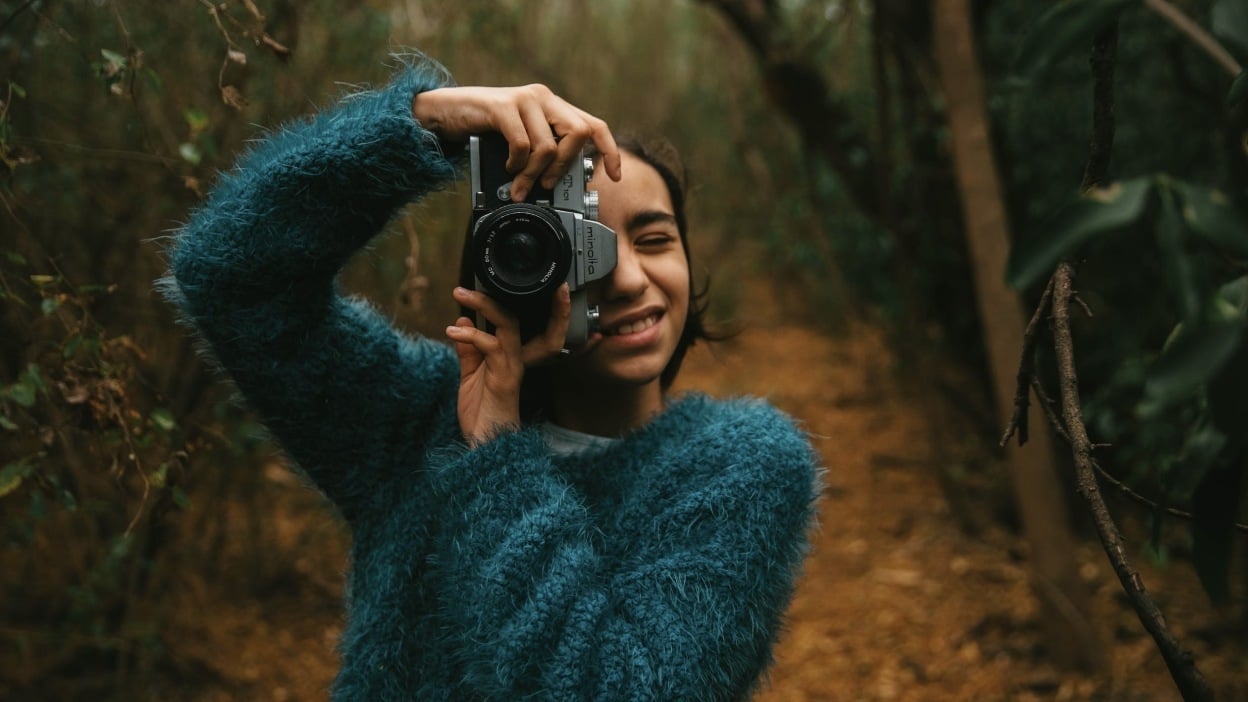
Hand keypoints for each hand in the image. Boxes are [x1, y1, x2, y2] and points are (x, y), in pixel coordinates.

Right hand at [413, 84, 621, 200]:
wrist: (445, 112)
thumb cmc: (484, 130)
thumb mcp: (521, 140)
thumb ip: (543, 152)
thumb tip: (561, 183)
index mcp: (554, 107)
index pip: (594, 126)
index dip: (609, 152)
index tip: (614, 177)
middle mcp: (544, 98)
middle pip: (578, 134)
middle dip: (565, 167)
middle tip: (548, 184)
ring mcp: (524, 100)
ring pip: (549, 145)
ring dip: (535, 174)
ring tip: (522, 184)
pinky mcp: (502, 107)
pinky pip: (523, 144)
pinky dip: (517, 164)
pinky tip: (509, 168)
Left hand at [445, 284, 578, 445]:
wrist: (487, 446)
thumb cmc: (481, 414)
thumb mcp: (469, 377)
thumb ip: (467, 351)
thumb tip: (462, 322)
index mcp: (507, 356)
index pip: (513, 323)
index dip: (508, 302)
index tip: (485, 283)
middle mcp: (514, 358)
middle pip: (514, 316)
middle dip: (492, 296)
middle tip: (462, 287)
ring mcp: (511, 367)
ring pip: (508, 325)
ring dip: (484, 306)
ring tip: (461, 295)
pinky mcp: (505, 378)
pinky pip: (492, 347)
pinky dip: (473, 336)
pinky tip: (454, 332)